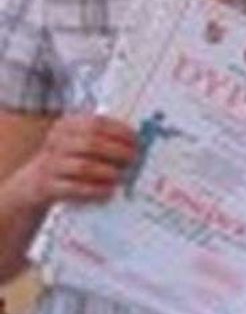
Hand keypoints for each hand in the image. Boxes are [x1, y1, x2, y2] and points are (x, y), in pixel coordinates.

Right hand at [18, 115, 135, 207]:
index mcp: (67, 125)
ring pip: (83, 167)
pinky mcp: (48, 186)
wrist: (37, 182)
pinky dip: (95, 190)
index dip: (120, 131)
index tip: (137, 140)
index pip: (96, 123)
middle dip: (117, 152)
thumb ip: (105, 138)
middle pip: (91, 144)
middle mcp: (56, 142)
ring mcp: (50, 164)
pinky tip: (109, 191)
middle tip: (134, 159)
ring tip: (122, 176)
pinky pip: (74, 188)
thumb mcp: (81, 142)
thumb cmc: (71, 159)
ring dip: (108, 172)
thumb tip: (140, 142)